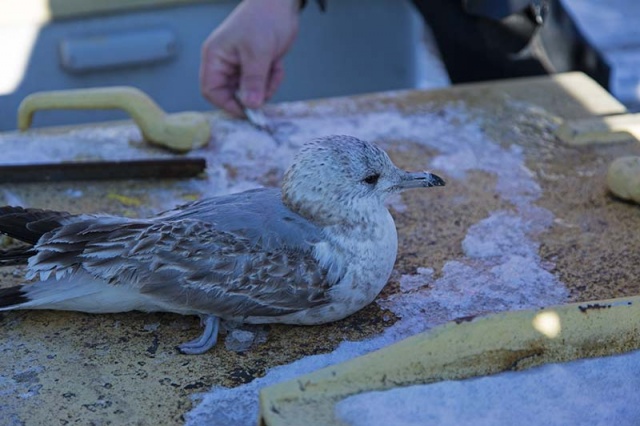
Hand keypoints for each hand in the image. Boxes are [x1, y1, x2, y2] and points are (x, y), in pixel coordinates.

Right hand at [200, 0, 299, 114]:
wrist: (282, 4)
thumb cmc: (264, 19)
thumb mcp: (258, 53)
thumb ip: (253, 80)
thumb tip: (250, 105)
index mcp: (215, 57)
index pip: (211, 90)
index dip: (228, 104)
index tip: (248, 110)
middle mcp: (224, 63)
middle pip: (232, 94)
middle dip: (252, 94)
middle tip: (268, 88)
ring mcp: (240, 65)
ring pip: (250, 91)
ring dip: (265, 86)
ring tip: (274, 69)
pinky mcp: (254, 66)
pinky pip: (261, 84)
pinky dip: (271, 79)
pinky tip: (277, 65)